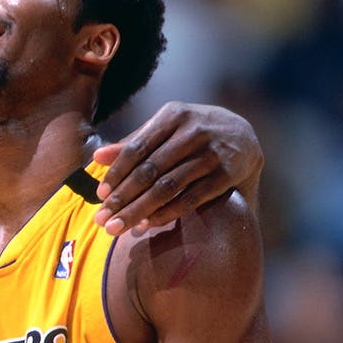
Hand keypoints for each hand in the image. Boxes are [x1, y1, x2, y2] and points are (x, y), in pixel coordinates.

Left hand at [91, 101, 262, 234]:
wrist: (244, 136)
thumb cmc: (193, 133)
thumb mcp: (166, 129)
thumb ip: (134, 143)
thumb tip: (97, 157)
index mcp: (172, 115)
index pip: (136, 148)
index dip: (116, 173)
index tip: (100, 195)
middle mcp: (192, 131)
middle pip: (149, 170)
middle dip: (123, 198)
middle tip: (103, 219)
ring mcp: (211, 153)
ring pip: (168, 187)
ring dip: (140, 210)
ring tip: (120, 227)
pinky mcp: (226, 174)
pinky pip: (191, 198)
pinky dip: (167, 213)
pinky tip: (149, 224)